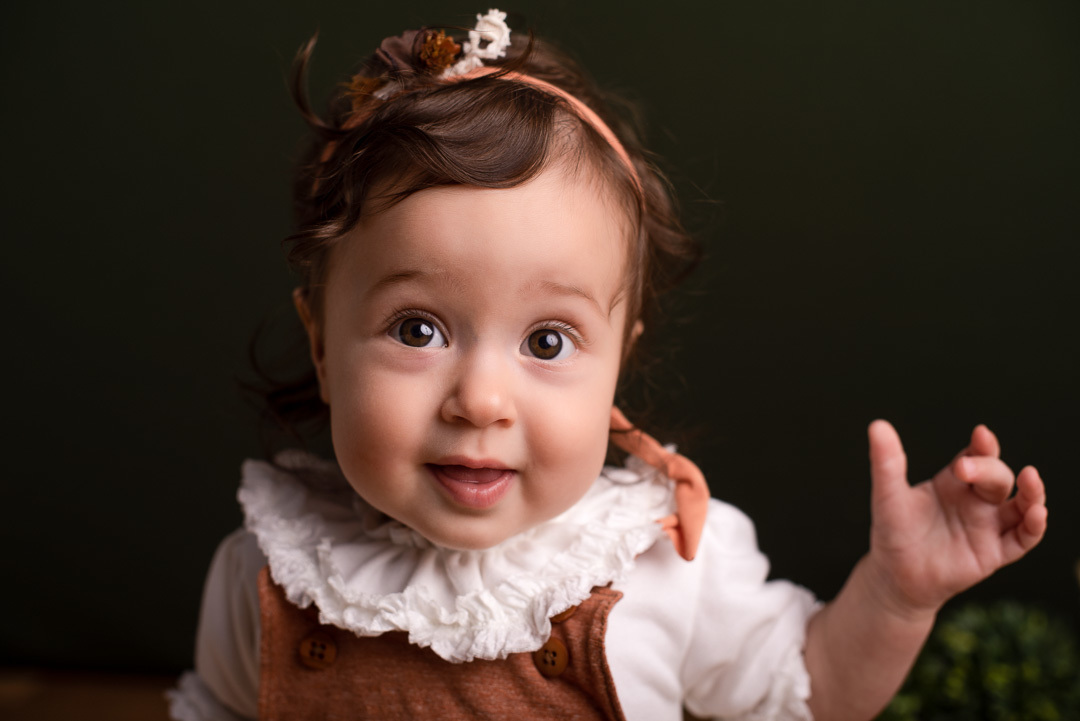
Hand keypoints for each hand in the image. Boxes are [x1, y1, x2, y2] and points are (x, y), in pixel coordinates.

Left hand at [865, 420, 1047, 617]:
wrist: (895, 575)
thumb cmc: (893, 532)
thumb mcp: (888, 496)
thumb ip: (886, 463)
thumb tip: (877, 425)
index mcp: (953, 482)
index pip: (976, 456)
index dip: (982, 446)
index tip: (981, 435)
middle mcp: (976, 500)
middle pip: (996, 478)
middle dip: (987, 469)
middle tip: (965, 468)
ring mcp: (988, 526)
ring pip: (1021, 504)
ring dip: (1031, 492)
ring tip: (1031, 477)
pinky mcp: (994, 553)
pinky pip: (1023, 538)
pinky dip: (1034, 526)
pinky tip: (1037, 514)